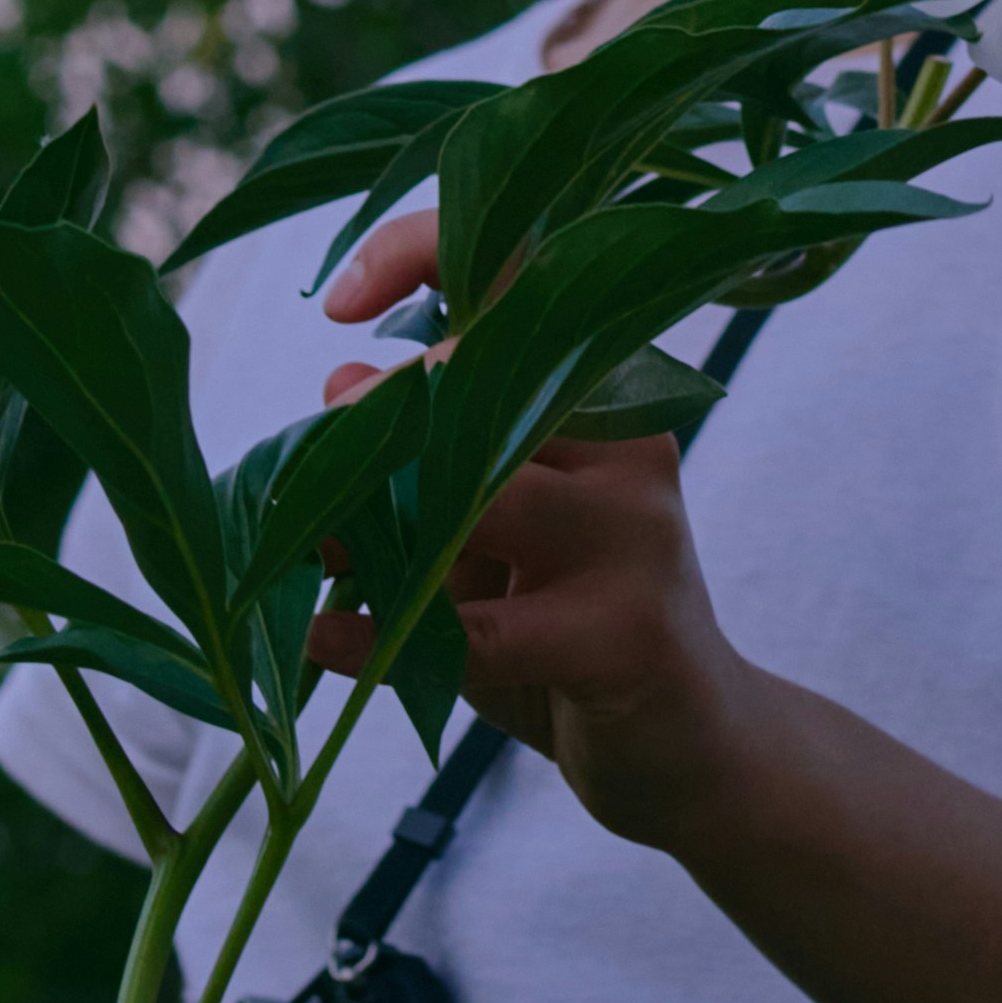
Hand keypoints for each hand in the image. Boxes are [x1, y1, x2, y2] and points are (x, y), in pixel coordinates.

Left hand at [310, 205, 748, 854]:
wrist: (694, 750)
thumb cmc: (574, 625)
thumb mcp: (490, 536)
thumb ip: (423, 466)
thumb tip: (334, 386)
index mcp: (604, 394)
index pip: (520, 273)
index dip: (419, 252)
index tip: (337, 304)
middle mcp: (630, 445)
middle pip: (470, 382)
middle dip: (363, 435)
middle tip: (307, 499)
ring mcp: (637, 537)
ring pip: (470, 497)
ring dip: (371, 535)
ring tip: (324, 567)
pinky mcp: (626, 636)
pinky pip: (472, 630)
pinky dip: (376, 639)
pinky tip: (327, 643)